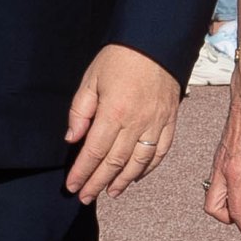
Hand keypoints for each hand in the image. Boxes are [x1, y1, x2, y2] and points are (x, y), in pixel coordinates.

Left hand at [65, 44, 179, 203]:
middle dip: (97, 183)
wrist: (157, 43)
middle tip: (85, 197)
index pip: (94, 152)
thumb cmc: (120, 58)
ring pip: (138, 163)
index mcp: (114, 112)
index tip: (72, 186)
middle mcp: (136, 123)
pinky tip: (136, 176)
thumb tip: (73, 139)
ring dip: (122, 181)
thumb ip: (80, 111)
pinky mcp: (169, 122)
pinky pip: (160, 152)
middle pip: (114, 163)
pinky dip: (147, 168)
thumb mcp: (91, 79)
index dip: (82, 172)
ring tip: (109, 192)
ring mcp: (155, 124)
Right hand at [204, 85, 240, 240]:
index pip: (236, 210)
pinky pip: (216, 183)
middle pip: (212, 208)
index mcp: (235, 174)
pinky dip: (227, 192)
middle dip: (227, 219)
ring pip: (211, 195)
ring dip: (226, 205)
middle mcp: (220, 171)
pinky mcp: (219, 158)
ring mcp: (217, 164)